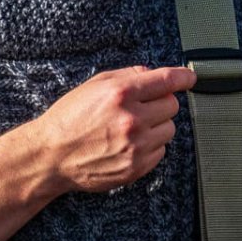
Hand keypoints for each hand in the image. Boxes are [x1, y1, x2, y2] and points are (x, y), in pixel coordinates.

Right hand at [24, 65, 195, 193]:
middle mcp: (132, 119)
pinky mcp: (136, 167)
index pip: (166, 80)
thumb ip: (127, 75)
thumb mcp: (94, 85)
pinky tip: (129, 144)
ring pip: (169, 129)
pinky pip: (161, 151)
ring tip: (132, 128)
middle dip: (160, 103)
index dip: (183, 77)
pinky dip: (151, 146)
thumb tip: (151, 73)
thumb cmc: (69, 118)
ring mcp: (136, 145)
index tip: (189, 79)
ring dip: (157, 126)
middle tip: (141, 107)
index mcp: (121, 93)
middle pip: (172, 106)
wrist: (51, 155)